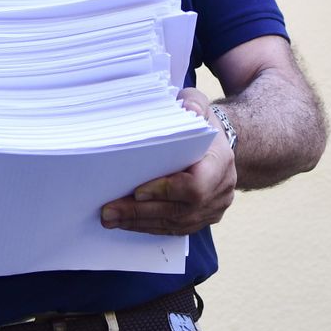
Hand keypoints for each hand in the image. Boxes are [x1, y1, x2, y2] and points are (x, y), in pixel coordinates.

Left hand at [99, 88, 234, 235]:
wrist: (216, 147)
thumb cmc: (201, 124)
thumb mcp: (199, 104)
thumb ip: (193, 102)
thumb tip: (188, 108)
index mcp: (220, 162)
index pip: (196, 186)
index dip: (166, 191)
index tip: (137, 191)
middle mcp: (221, 190)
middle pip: (179, 210)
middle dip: (141, 211)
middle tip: (109, 211)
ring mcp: (213, 209)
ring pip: (175, 223)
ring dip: (140, 222)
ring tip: (110, 218)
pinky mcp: (202, 220)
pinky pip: (175, 229)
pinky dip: (149, 226)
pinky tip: (127, 222)